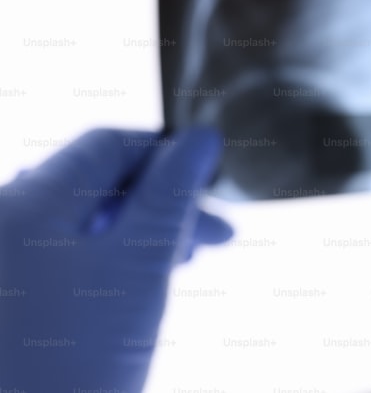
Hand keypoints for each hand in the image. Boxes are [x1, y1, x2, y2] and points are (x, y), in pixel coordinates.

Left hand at [0, 127, 232, 392]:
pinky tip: (137, 286)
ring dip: (139, 232)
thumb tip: (200, 138)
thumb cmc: (75, 363)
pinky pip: (60, 256)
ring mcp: (0, 262)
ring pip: (81, 221)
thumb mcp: (140, 267)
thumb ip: (172, 193)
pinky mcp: (7, 298)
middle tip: (217, 237)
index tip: (216, 185)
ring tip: (182, 263)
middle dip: (162, 202)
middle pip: (95, 183)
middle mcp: (0, 220)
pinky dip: (107, 260)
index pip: (109, 145)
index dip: (170, 155)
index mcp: (25, 201)